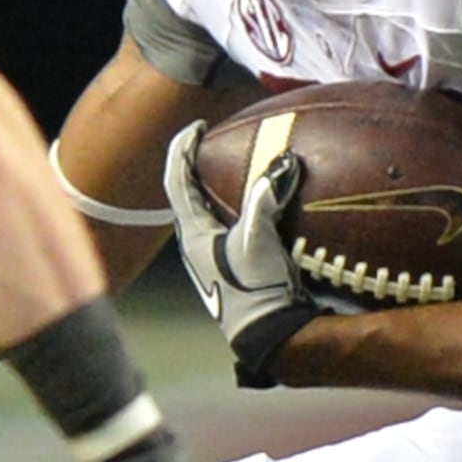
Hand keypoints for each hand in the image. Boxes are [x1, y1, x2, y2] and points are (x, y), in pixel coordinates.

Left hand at [164, 119, 324, 388]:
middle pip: (187, 193)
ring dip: (216, 187)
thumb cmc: (255, 291)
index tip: (198, 125)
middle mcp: (196, 244)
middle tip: (216, 141)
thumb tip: (283, 162)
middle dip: (198, 164)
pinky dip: (237, 207)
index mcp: (192, 234)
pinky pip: (228, 226)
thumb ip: (266, 199)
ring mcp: (212, 258)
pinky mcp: (232, 267)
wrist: (269, 335)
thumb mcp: (259, 241)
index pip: (177, 180)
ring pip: (206, 211)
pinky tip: (257, 206)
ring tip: (235, 167)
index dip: (183, 148)